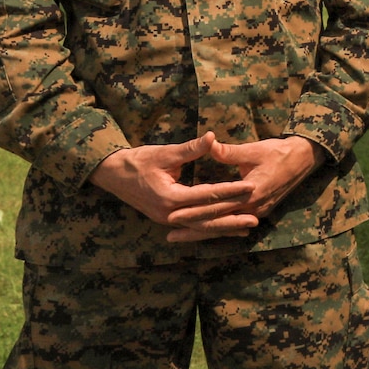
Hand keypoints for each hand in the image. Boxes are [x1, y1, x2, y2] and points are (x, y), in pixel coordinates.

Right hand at [89, 133, 255, 240]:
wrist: (112, 174)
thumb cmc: (138, 161)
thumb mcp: (164, 153)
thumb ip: (190, 148)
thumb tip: (212, 137)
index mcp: (169, 197)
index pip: (207, 195)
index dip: (231, 191)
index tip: (251, 187)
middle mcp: (169, 213)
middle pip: (206, 219)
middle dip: (232, 218)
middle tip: (255, 218)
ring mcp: (167, 219)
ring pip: (201, 227)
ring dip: (224, 229)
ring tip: (247, 228)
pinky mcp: (167, 219)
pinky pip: (193, 227)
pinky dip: (211, 229)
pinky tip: (228, 231)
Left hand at [162, 136, 324, 240]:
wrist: (304, 158)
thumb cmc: (278, 151)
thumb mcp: (253, 150)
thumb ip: (228, 152)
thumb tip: (209, 144)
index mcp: (250, 193)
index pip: (216, 206)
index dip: (193, 211)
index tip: (172, 215)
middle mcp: (254, 208)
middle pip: (218, 223)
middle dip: (193, 230)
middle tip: (169, 235)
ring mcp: (259, 212)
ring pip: (225, 227)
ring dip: (203, 233)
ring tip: (180, 238)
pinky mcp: (261, 211)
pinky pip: (235, 225)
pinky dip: (219, 230)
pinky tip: (206, 234)